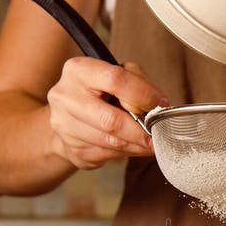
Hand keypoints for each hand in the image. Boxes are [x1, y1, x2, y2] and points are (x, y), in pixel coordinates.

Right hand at [47, 58, 167, 169]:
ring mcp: (65, 125)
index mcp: (78, 71)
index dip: (143, 94)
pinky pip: (107, 155)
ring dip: (137, 145)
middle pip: (111, 120)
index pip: (115, 79)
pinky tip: (133, 147)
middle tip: (159, 135)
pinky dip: (126, 153)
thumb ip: (138, 82)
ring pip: (110, 142)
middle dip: (140, 131)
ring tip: (151, 143)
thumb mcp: (119, 74)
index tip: (161, 104)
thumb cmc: (100, 92)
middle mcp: (65, 97)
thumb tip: (158, 105)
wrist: (69, 116)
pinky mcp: (72, 148)